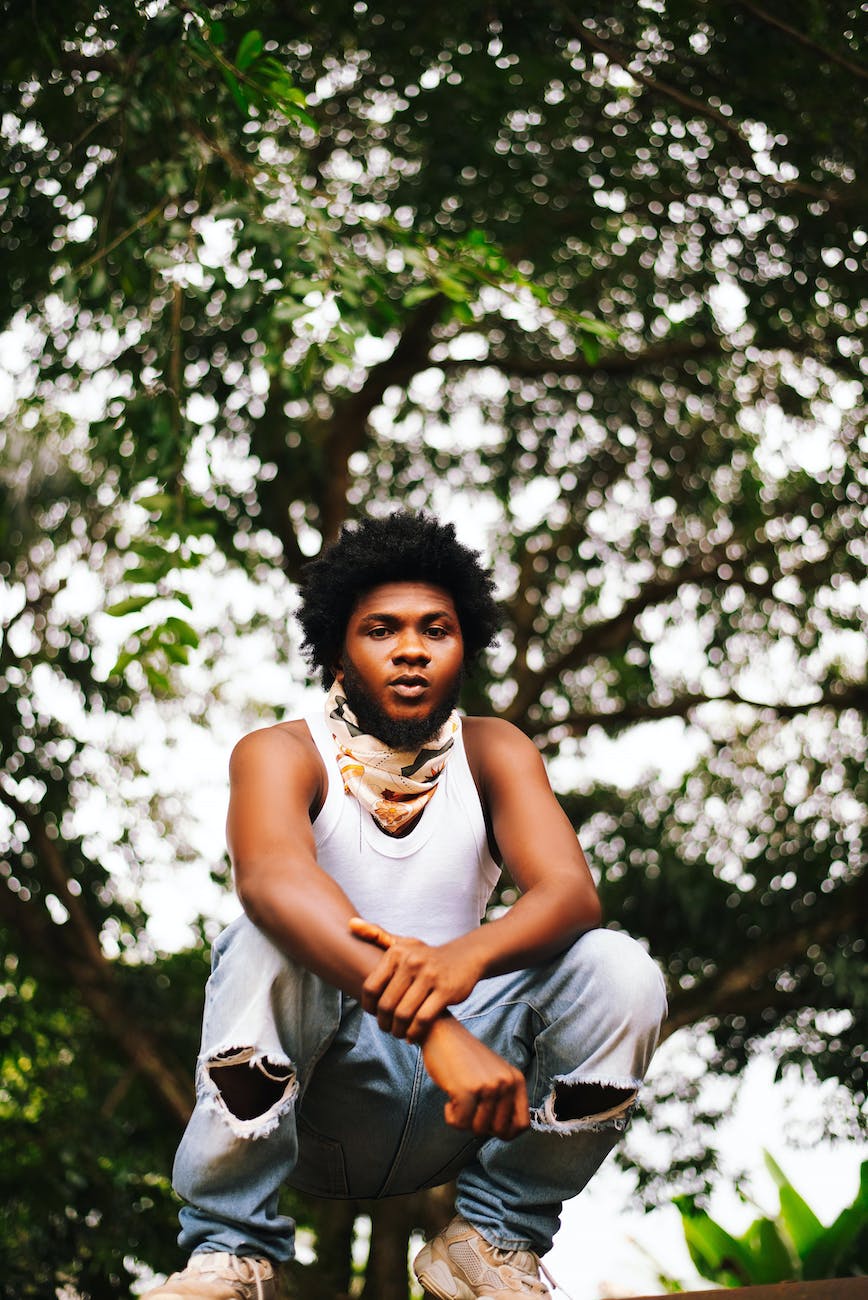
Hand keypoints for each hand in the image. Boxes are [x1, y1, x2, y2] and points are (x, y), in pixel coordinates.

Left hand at [349, 917, 482, 1041]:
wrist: (465, 957)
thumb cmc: (426, 956)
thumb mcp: (403, 943)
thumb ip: (376, 935)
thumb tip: (350, 923)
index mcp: (397, 953)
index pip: (370, 987)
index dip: (368, 1006)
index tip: (374, 1013)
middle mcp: (412, 962)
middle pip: (386, 1004)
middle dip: (384, 1023)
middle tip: (387, 1028)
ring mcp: (430, 977)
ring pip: (403, 1014)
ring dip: (398, 1030)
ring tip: (398, 1033)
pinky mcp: (446, 991)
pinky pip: (423, 1019)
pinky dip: (415, 1032)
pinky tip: (413, 1035)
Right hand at [421, 1015, 529, 1140]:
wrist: (442, 1034)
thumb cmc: (464, 1059)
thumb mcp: (494, 1075)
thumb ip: (504, 1099)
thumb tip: (506, 1134)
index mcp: (516, 1080)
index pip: (522, 1125)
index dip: (505, 1132)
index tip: (488, 1122)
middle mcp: (506, 1083)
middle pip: (499, 1131)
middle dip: (481, 1126)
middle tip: (470, 1109)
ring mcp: (488, 1086)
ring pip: (478, 1129)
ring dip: (463, 1121)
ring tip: (458, 1100)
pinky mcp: (467, 1090)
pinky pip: (460, 1123)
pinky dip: (451, 1118)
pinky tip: (449, 1101)